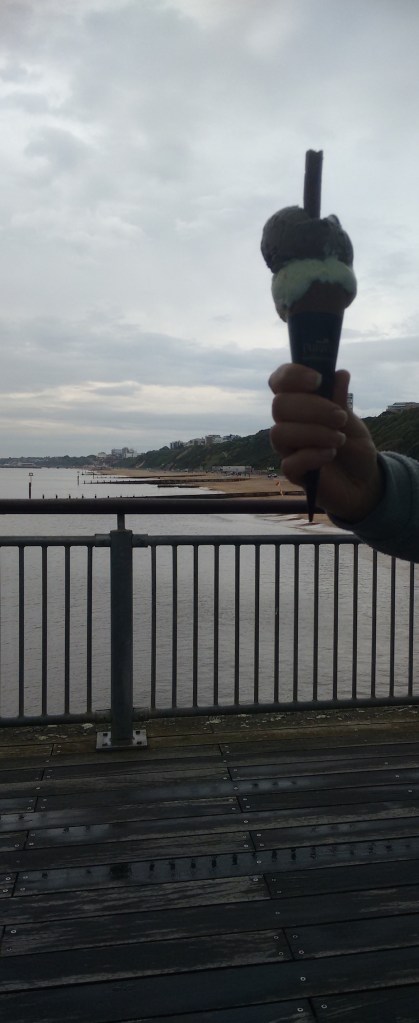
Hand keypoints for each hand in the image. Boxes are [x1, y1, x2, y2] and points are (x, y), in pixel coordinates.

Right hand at [269, 363, 383, 521]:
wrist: (364, 482)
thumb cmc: (354, 448)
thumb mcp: (353, 421)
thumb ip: (341, 400)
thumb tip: (339, 373)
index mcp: (301, 404)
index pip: (280, 381)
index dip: (292, 375)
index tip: (317, 380)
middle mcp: (289, 424)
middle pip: (279, 405)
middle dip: (312, 408)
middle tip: (340, 417)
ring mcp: (288, 449)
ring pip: (279, 433)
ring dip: (313, 432)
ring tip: (339, 439)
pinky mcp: (294, 473)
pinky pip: (289, 463)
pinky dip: (312, 455)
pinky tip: (331, 454)